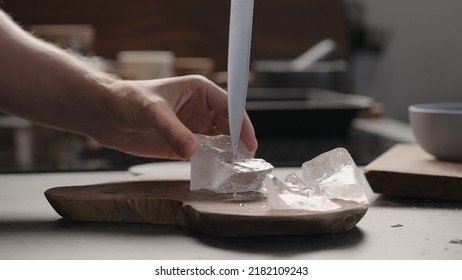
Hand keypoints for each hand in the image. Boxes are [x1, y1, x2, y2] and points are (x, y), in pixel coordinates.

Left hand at [93, 75, 257, 159]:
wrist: (105, 114)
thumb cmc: (127, 100)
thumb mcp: (152, 111)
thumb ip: (173, 130)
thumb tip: (192, 150)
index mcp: (199, 91)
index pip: (230, 106)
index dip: (242, 124)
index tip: (249, 142)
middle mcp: (200, 109)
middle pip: (229, 125)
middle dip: (238, 141)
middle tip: (246, 161)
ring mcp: (192, 128)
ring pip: (219, 141)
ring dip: (227, 154)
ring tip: (236, 169)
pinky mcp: (182, 144)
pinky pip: (203, 154)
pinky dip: (211, 163)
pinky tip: (216, 171)